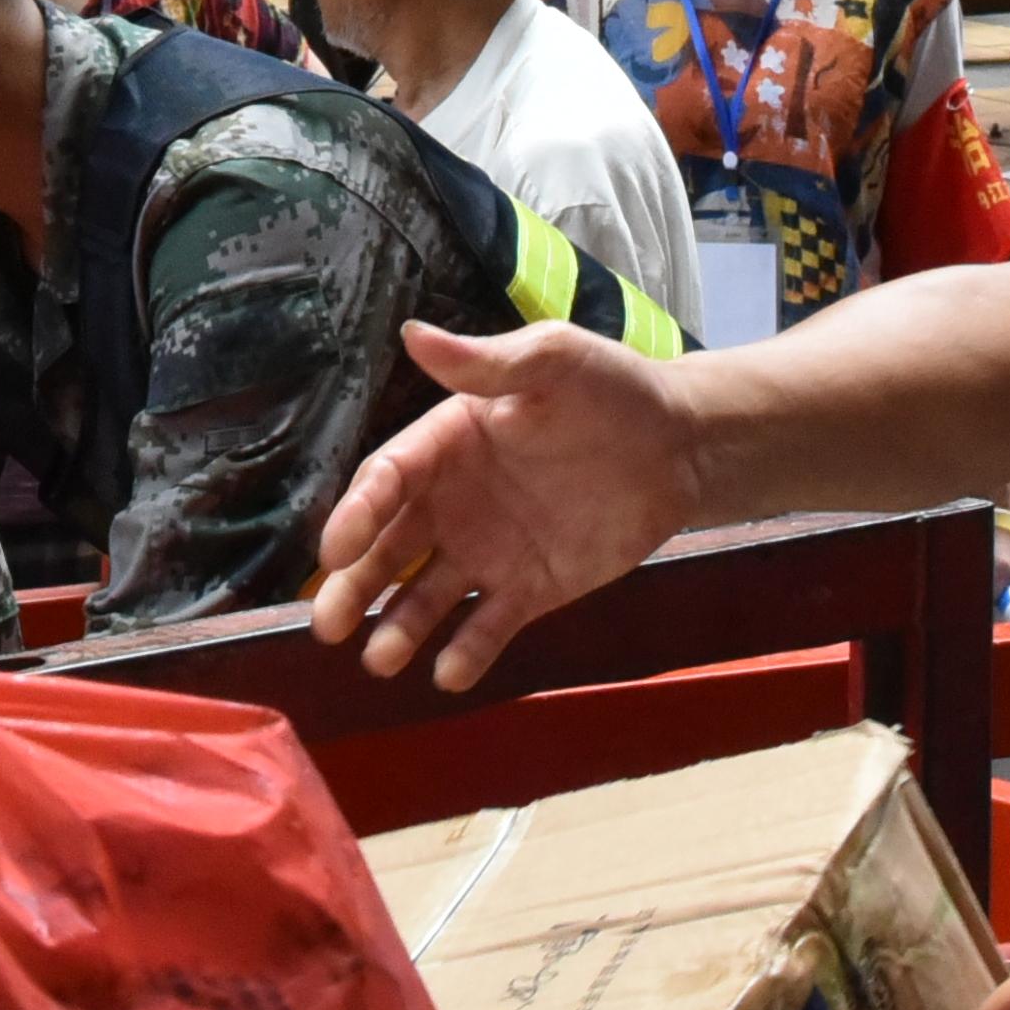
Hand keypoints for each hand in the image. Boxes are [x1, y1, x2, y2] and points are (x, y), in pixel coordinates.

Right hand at [305, 317, 703, 689]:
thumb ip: (485, 363)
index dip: (356, 514)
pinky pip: (489, 627)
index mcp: (448, 442)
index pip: (387, 479)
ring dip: (399, 629)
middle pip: (390, 548)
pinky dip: (467, 653)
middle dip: (354, 587)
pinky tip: (449, 676)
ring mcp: (489, 551)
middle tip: (326, 626)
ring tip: (381, 663)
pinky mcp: (529, 590)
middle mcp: (455, 501)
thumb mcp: (552, 361)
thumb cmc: (613, 390)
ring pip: (428, 597)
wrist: (682, 446)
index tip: (334, 552)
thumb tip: (412, 333)